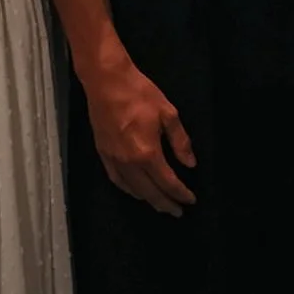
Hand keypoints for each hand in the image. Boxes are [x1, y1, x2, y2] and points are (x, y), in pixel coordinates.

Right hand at [83, 57, 196, 216]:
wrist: (106, 81)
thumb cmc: (140, 93)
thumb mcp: (168, 113)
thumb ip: (180, 141)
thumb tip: (190, 164)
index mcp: (148, 153)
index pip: (168, 182)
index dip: (181, 194)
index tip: (191, 200)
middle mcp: (129, 162)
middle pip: (150, 192)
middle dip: (166, 204)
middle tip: (178, 211)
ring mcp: (114, 160)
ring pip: (133, 190)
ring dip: (148, 200)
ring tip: (160, 204)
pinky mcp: (103, 154)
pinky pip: (117, 180)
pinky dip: (129, 190)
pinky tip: (136, 191)